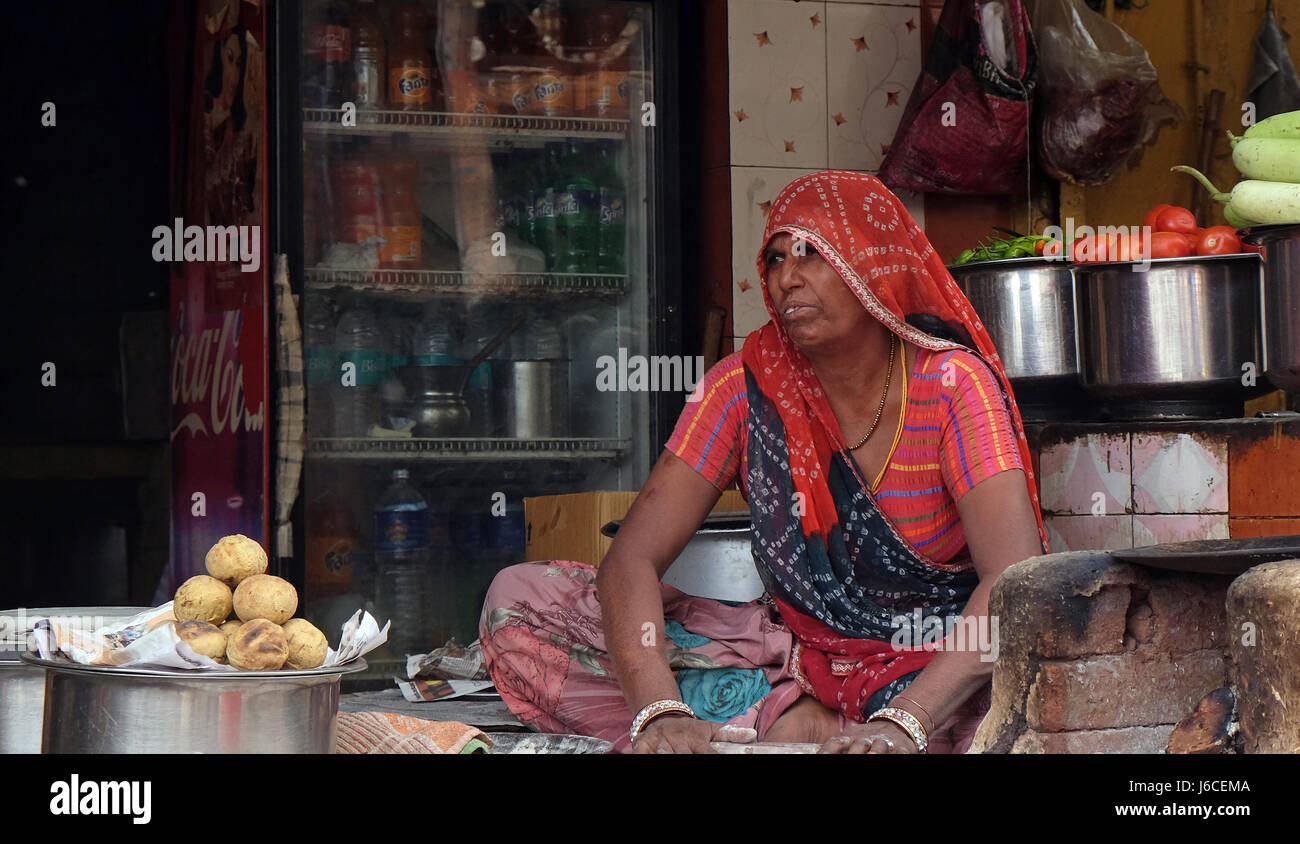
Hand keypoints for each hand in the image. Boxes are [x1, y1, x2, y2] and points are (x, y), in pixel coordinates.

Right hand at [632, 716, 755, 753]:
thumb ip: (729, 734)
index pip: (708, 754)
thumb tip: (753, 735)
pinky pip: (643, 754)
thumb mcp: (709, 729)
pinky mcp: (643, 745)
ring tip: (672, 757)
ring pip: (665, 754)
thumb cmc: (690, 730)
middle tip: (690, 759)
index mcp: (696, 739)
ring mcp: (661, 743)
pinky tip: (654, 755)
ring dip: (668, 756)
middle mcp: (679, 741)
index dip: (713, 757)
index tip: (716, 760)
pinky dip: (647, 756)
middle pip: (684, 756)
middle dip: (688, 758)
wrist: (662, 717)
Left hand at [818, 720, 917, 753]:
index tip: (821, 756)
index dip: (828, 750)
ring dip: (874, 753)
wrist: (897, 722)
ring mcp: (884, 742)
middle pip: (858, 745)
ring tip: (871, 756)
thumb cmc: (867, 738)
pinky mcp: (902, 748)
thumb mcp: (849, 739)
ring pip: (879, 747)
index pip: (836, 743)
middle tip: (847, 759)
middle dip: (852, 754)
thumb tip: (819, 753)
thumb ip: (836, 747)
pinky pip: (900, 752)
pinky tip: (894, 756)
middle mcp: (866, 739)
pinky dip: (897, 754)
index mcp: (850, 737)